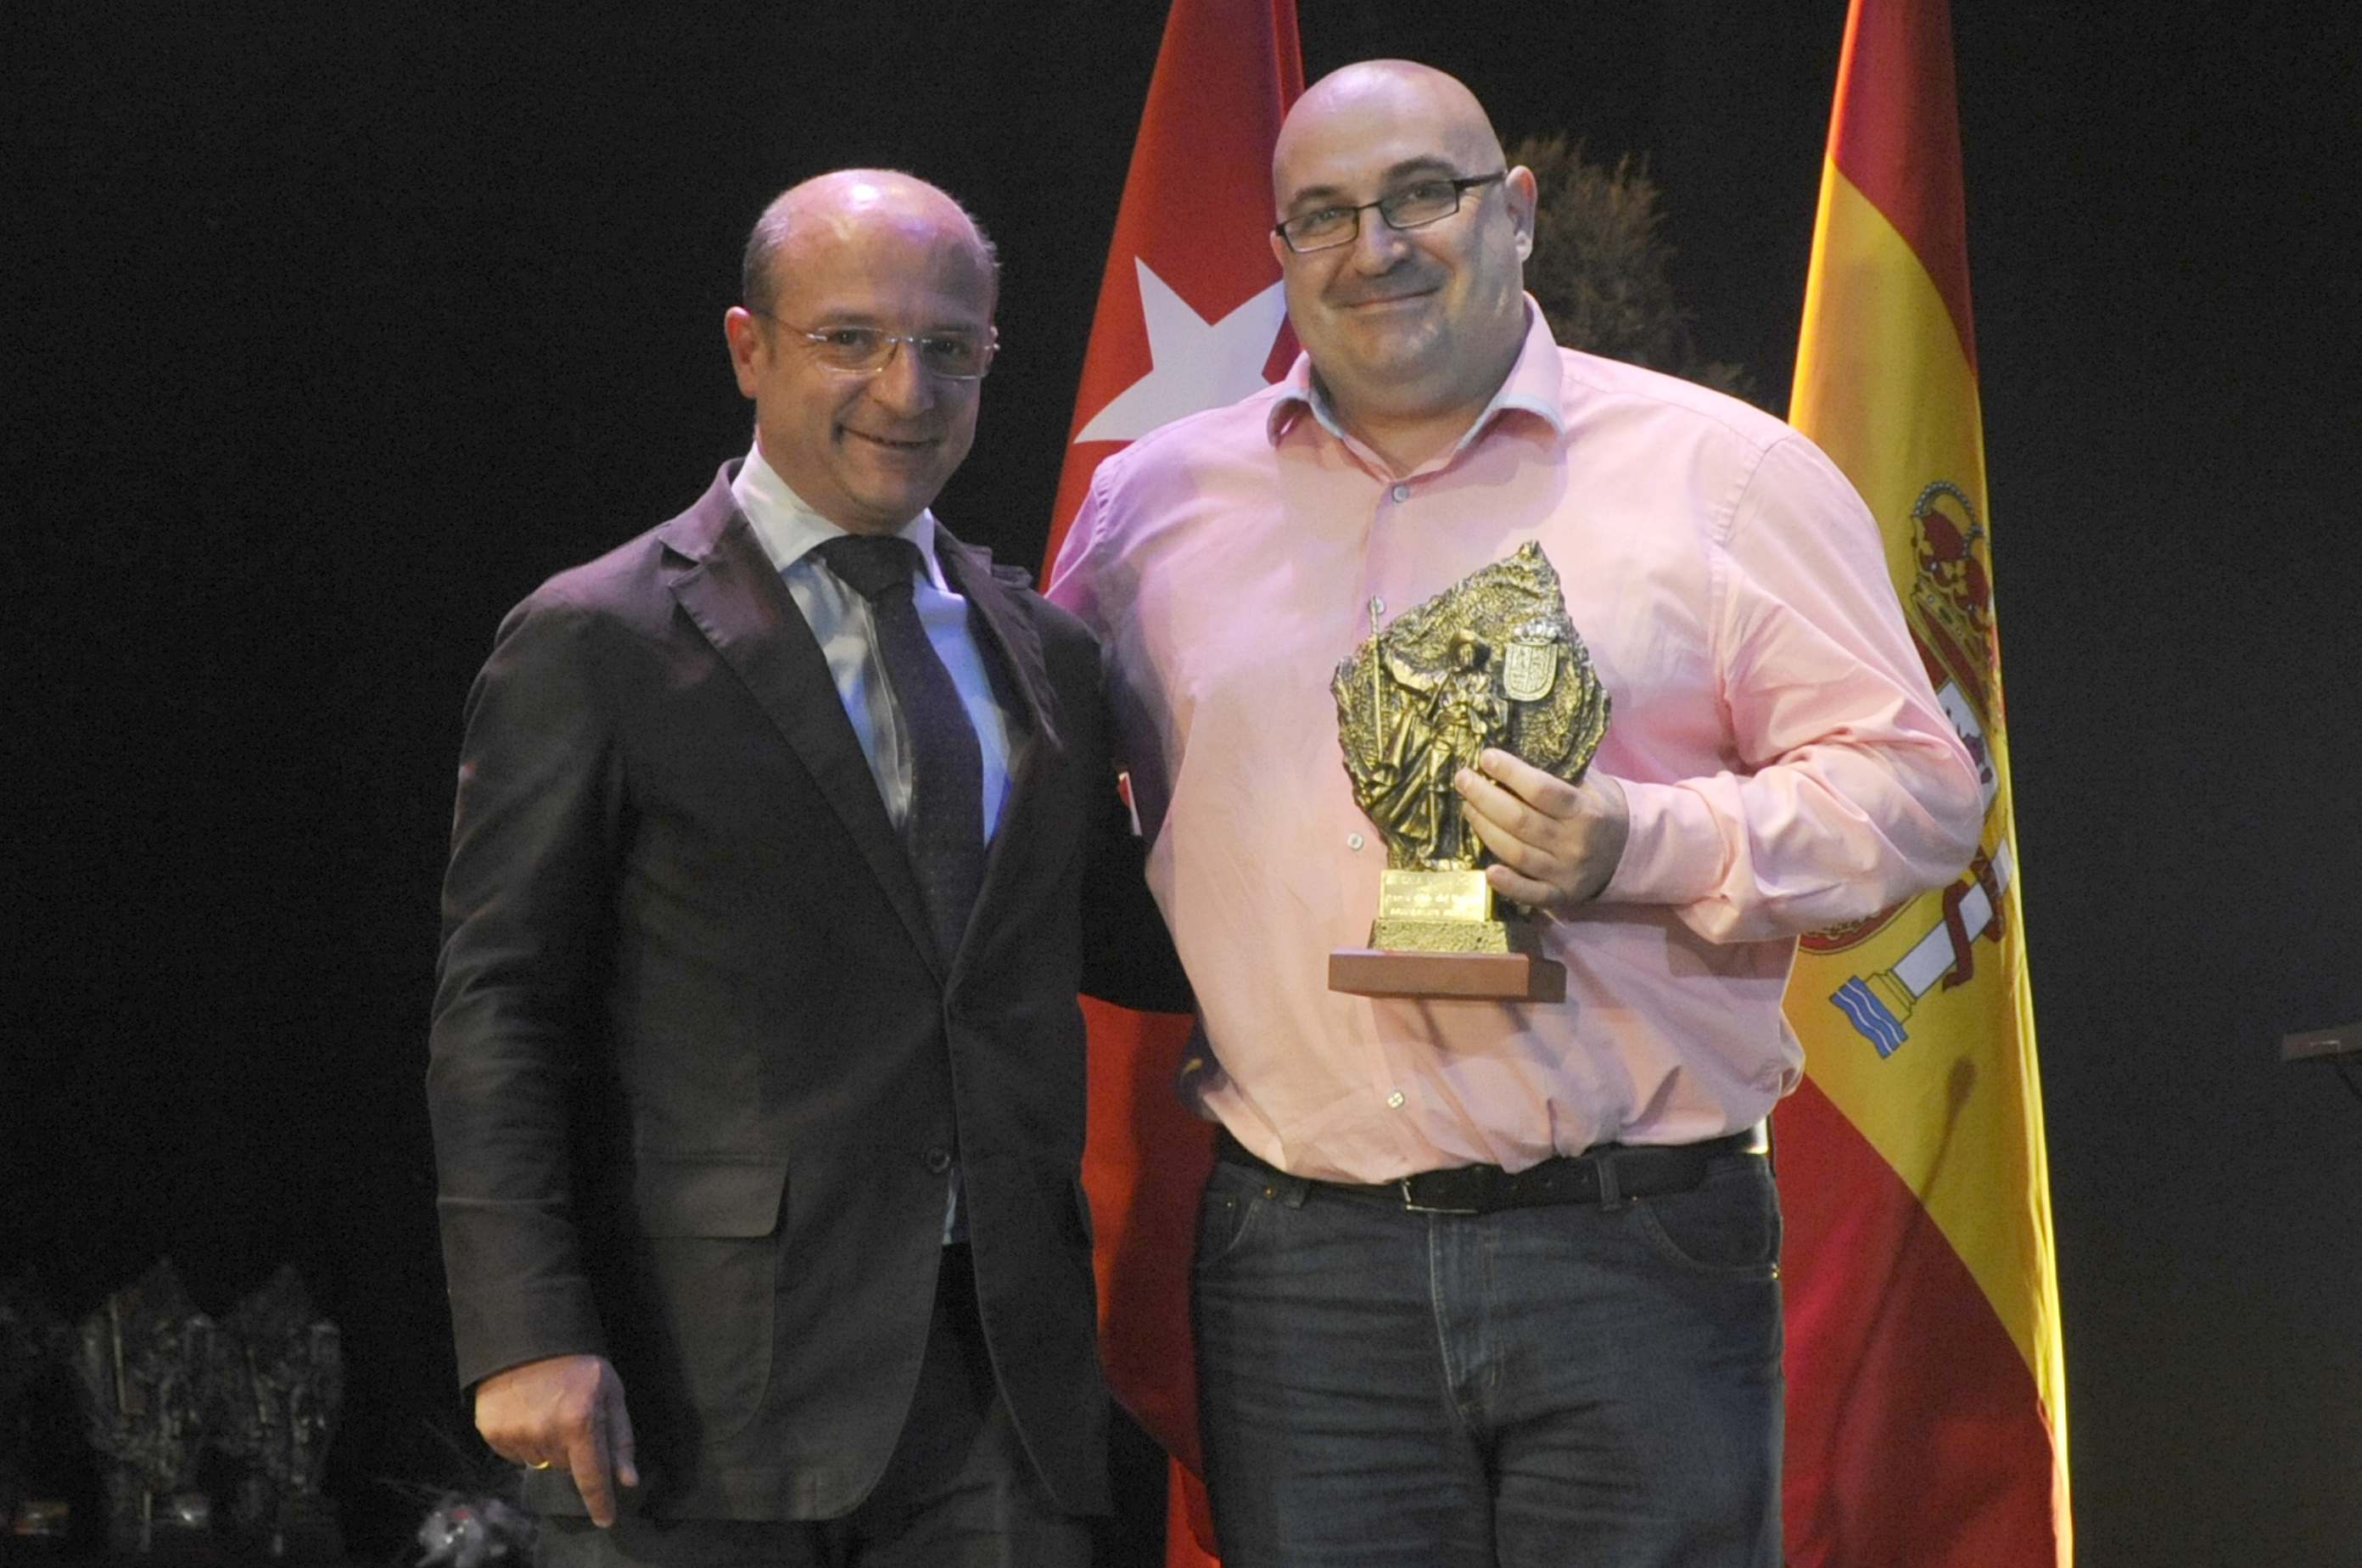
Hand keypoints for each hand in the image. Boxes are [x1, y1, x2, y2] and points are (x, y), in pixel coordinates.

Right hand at [473, 1353, 638, 1526]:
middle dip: (572, 1448)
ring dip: (547, 1444)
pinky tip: (527, 1412)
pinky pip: (515, 1453)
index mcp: (579, 1422)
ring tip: (547, 1410)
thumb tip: (627, 1479)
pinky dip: (524, 1439)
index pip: (591, 1475)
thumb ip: (620, 1438)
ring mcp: (515, 1433)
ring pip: (540, 1461)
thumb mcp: (611, 1392)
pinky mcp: (491, 1431)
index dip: (600, 1501)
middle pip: (564, 1466)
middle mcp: (545, 1433)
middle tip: (571, 1415)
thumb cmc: (579, 1364)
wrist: (529, 1336)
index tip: (606, 1520)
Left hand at [1455, 748, 1628, 910]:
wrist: (1630, 852)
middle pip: (1521, 821)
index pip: (1542, 790)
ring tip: (1467, 807)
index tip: (1486, 757)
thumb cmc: (1600, 809)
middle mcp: (1575, 843)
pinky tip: (1488, 871)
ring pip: (1517, 853)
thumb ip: (1561, 773)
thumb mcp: (1592, 785)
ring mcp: (1567, 872)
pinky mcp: (1561, 895)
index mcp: (1585, 811)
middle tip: (1463, 779)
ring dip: (1485, 829)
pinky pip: (1531, 893)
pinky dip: (1509, 884)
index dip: (1511, 773)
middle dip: (1485, 797)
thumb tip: (1513, 754)